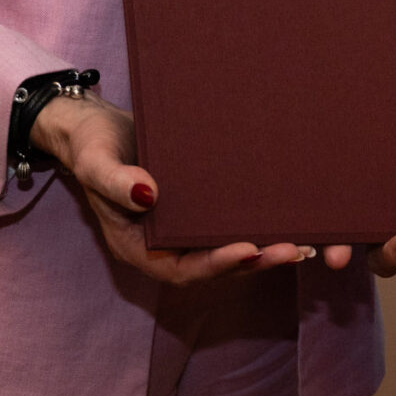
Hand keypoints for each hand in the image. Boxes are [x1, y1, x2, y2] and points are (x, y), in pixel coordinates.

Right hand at [35, 95, 315, 284]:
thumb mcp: (95, 161)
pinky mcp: (198, 207)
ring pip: (227, 249)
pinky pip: (229, 223)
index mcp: (138, 247)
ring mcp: (182, 229)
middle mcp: (165, 245)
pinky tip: (289, 216)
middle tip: (295, 249)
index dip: (217, 265)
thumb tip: (147, 194)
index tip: (250, 250)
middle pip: (215, 266)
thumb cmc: (91, 144)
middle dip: (254, 261)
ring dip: (264, 249)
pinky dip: (257, 224)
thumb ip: (114, 181)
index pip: (183, 269)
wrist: (94, 127)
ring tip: (305, 241)